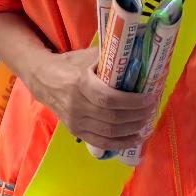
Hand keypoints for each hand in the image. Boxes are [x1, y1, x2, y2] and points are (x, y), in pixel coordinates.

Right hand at [23, 46, 161, 151]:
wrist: (43, 80)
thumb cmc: (70, 64)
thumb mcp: (88, 56)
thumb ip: (110, 57)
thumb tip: (139, 53)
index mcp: (80, 84)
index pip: (110, 99)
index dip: (133, 102)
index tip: (150, 97)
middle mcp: (77, 106)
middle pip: (113, 117)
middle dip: (137, 115)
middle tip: (152, 108)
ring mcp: (76, 122)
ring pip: (110, 132)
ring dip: (133, 129)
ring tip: (147, 121)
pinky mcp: (76, 132)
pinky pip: (102, 143)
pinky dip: (121, 143)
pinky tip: (136, 138)